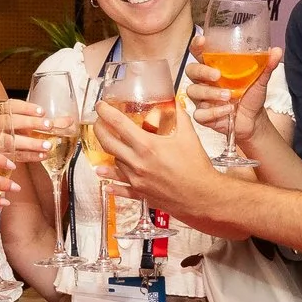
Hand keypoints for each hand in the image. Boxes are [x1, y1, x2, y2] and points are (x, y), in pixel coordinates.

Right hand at [0, 98, 60, 164]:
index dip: (27, 108)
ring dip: (31, 143)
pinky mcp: (1, 153)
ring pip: (12, 141)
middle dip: (31, 123)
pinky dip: (29, 156)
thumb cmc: (4, 126)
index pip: (12, 106)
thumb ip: (36, 118)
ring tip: (48, 145)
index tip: (42, 111)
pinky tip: (42, 156)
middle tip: (49, 125)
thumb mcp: (15, 117)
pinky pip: (15, 155)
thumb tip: (69, 121)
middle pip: (13, 122)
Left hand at [91, 98, 223, 223]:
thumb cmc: (196, 168)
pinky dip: (112, 182)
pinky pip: (121, 188)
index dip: (106, 112)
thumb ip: (179, 117)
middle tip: (99, 122)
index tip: (100, 106)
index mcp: (147, 146)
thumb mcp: (189, 136)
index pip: (118, 124)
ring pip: (114, 162)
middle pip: (108, 143)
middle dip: (99, 129)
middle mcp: (137, 163)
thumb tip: (173, 104)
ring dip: (110, 151)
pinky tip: (105, 180)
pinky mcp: (140, 193)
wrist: (201, 197)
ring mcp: (136, 180)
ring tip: (108, 143)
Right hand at [187, 36, 281, 147]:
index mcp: (214, 68)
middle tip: (217, 76)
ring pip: (193, 92)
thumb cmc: (251, 95)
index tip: (201, 41)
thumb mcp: (260, 80)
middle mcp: (204, 82)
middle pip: (191, 71)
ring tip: (229, 96)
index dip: (196, 46)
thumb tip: (277, 51)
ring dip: (210, 94)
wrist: (253, 120)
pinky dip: (214, 112)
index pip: (199, 53)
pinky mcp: (203, 115)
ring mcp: (202, 99)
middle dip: (202, 72)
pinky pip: (199, 114)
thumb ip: (266, 65)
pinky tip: (227, 111)